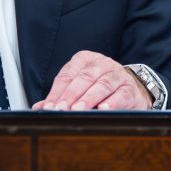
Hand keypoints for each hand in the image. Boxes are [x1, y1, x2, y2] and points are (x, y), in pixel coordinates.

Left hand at [34, 51, 149, 109]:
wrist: (131, 89)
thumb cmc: (100, 87)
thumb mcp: (79, 87)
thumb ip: (60, 96)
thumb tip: (39, 108)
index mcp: (84, 59)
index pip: (67, 75)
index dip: (57, 92)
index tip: (50, 108)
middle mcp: (101, 63)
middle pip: (84, 78)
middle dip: (71, 95)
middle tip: (62, 109)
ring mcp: (117, 74)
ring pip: (102, 84)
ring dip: (89, 98)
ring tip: (78, 110)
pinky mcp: (130, 88)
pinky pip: (120, 94)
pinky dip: (112, 102)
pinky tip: (103, 109)